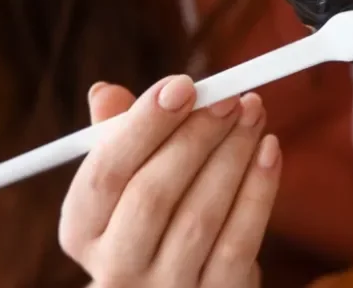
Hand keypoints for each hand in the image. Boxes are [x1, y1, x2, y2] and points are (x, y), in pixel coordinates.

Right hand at [58, 75, 280, 286]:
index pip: (104, 174)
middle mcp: (114, 267)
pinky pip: (239, 240)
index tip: (183, 85)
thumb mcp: (128, 179)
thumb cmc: (154, 216)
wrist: (186, 283)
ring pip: (200, 216)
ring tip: (253, 113)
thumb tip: (106, 93)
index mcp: (82, 230)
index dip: (143, 125)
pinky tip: (270, 150)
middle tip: (229, 98)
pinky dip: (259, 189)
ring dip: (233, 154)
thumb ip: (118, 136)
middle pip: (152, 195)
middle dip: (196, 137)